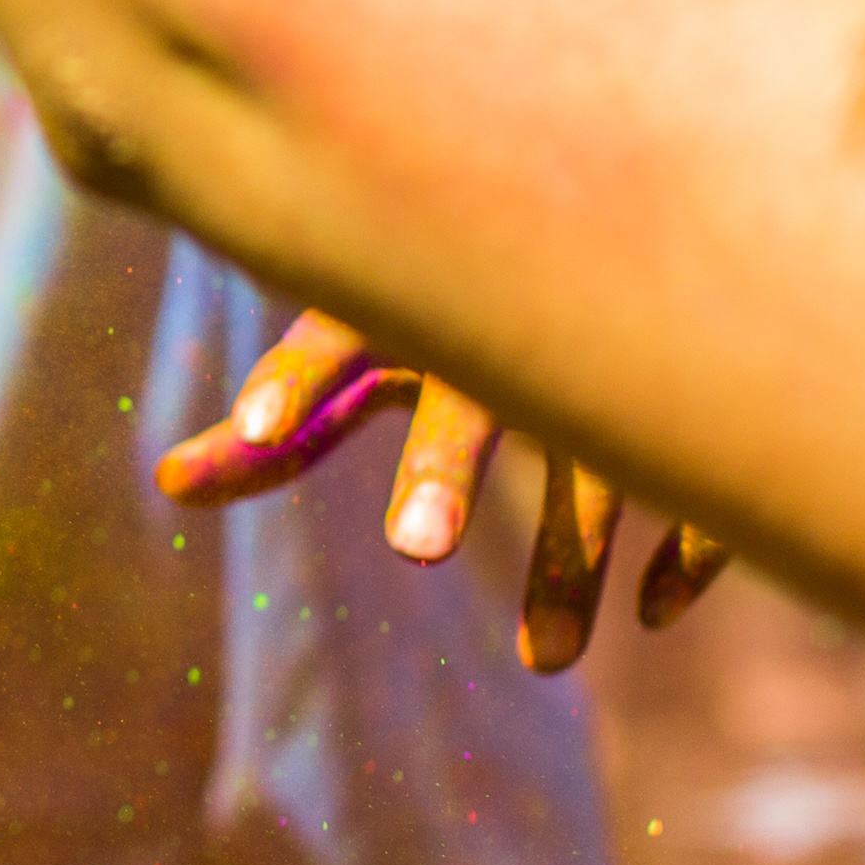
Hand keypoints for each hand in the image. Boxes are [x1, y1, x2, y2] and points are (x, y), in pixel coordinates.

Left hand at [157, 307, 725, 676]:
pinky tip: (653, 610)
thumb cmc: (469, 300)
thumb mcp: (380, 347)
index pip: (335, 337)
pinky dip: (686, 543)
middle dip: (442, 469)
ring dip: (570, 559)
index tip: (252, 430)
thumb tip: (167, 485)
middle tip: (412, 548)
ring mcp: (599, 372)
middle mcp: (498, 338)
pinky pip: (697, 481)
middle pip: (469, 402)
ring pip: (591, 463)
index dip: (293, 380)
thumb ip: (286, 425)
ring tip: (543, 662)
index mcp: (408, 316)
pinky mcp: (685, 409)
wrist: (623, 202)